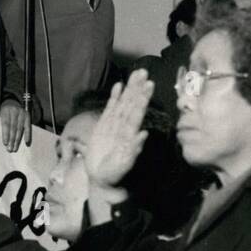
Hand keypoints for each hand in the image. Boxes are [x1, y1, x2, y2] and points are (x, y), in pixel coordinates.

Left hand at [0, 98, 29, 152]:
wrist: (12, 100)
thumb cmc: (5, 111)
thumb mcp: (1, 115)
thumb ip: (3, 125)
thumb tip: (5, 140)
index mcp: (6, 111)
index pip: (6, 124)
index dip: (5, 134)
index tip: (5, 143)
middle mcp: (14, 111)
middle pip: (13, 128)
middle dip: (12, 139)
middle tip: (10, 149)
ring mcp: (22, 113)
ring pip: (20, 129)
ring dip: (18, 140)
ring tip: (15, 148)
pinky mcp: (27, 116)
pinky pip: (28, 126)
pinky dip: (28, 134)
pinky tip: (26, 142)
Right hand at [84, 71, 151, 187]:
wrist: (101, 178)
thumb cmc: (115, 174)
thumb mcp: (124, 164)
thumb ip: (133, 149)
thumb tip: (144, 134)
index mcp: (130, 134)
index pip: (138, 113)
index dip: (143, 99)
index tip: (149, 86)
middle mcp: (124, 127)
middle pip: (131, 104)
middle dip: (137, 88)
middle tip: (144, 72)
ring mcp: (114, 125)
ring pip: (122, 103)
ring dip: (129, 89)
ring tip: (135, 74)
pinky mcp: (103, 125)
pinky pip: (110, 109)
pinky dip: (114, 98)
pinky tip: (118, 86)